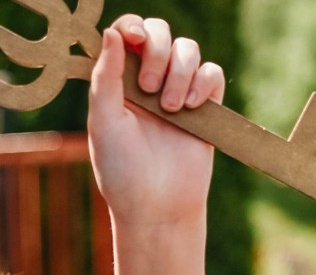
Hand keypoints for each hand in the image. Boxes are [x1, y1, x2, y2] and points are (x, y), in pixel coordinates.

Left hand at [88, 14, 224, 226]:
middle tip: (147, 88)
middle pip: (159, 32)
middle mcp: (148, 83)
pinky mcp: (205, 107)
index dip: (132, 26)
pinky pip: (212, 72)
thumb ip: (105, 77)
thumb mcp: (103, 123)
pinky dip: (203, 82)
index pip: (126, 35)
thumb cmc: (122, 171)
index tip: (133, 38)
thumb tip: (111, 31)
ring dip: (179, 72)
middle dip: (156, 50)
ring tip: (170, 109)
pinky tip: (191, 107)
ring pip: (187, 49)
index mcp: (119, 84)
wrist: (157, 206)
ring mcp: (178, 92)